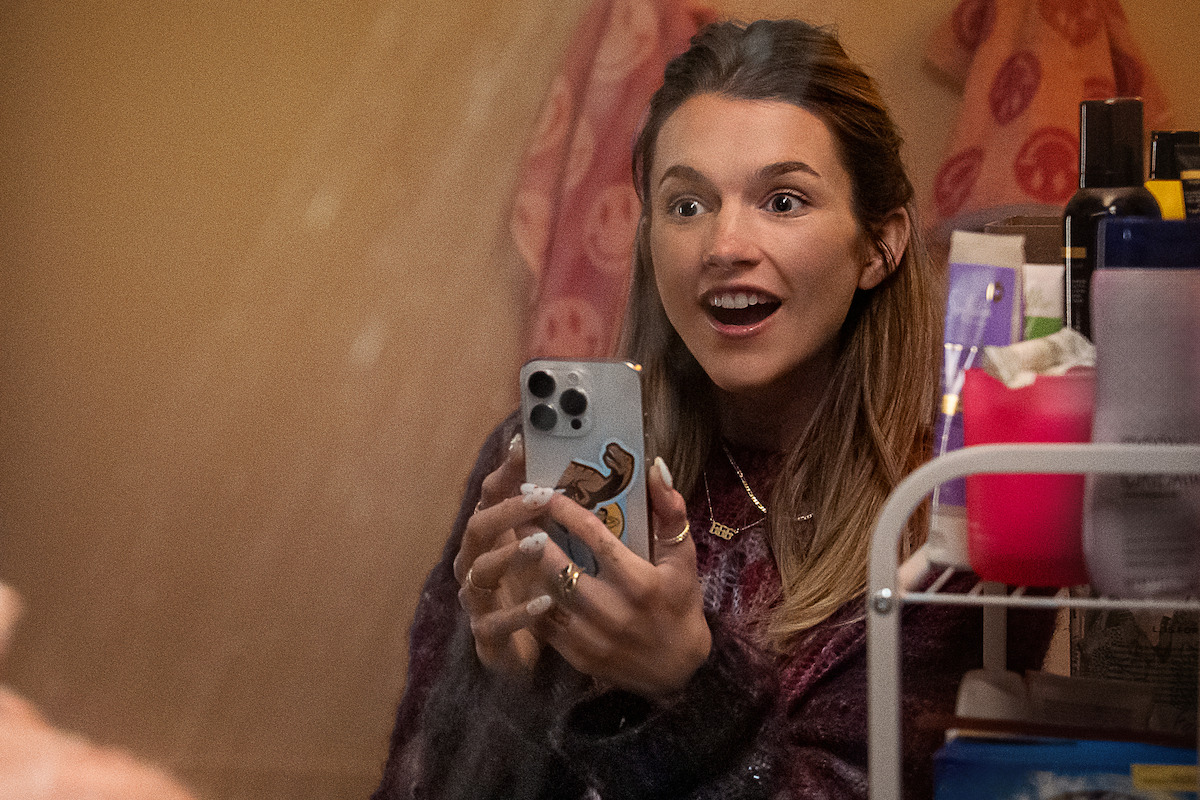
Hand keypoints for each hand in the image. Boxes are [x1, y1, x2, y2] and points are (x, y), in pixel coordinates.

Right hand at [454, 433, 557, 675]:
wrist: (542, 653)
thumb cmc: (553, 590)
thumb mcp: (565, 548)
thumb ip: (576, 514)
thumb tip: (621, 472)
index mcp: (495, 534)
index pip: (492, 493)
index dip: (505, 469)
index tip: (524, 445)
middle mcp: (478, 560)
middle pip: (478, 526)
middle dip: (507, 510)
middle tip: (541, 496)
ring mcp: (478, 597)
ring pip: (482, 569)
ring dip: (510, 554)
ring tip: (541, 543)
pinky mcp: (487, 634)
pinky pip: (496, 621)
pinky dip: (520, 612)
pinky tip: (546, 602)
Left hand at [533, 457, 710, 697]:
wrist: (677, 673)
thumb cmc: (680, 606)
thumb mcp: (683, 560)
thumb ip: (671, 512)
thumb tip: (656, 467)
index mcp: (639, 582)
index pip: (595, 538)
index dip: (566, 511)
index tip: (546, 490)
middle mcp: (613, 610)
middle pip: (559, 565)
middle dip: (534, 534)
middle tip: (518, 510)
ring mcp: (592, 636)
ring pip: (545, 593)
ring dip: (528, 565)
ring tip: (514, 538)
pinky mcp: (577, 656)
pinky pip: (543, 622)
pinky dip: (531, 597)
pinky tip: (523, 577)